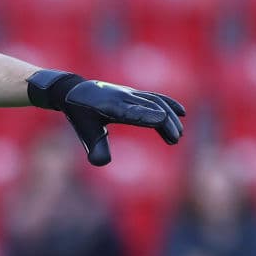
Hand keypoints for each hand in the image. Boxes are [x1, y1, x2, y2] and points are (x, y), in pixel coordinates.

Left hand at [28, 70, 184, 165]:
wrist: (73, 91)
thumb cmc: (80, 114)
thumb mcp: (85, 132)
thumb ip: (95, 148)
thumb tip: (102, 164)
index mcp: (109, 106)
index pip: (131, 111)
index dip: (146, 115)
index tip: (161, 120)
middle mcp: (122, 96)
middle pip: (150, 106)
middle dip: (165, 122)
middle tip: (175, 139)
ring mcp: (129, 93)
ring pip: (155, 101)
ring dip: (169, 117)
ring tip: (177, 136)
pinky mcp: (133, 93)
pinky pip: (154, 97)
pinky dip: (169, 104)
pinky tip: (182, 114)